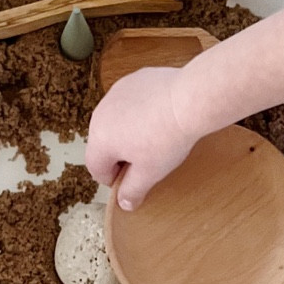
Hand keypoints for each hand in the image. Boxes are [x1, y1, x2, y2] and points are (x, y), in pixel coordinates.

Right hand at [86, 66, 201, 208]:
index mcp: (100, 139)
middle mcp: (101, 114)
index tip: (132, 180)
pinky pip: (129, 102)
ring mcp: (116, 93)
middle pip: (103, 142)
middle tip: (146, 160)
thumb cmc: (166, 139)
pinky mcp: (133, 80)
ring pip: (115, 120)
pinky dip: (139, 112)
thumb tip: (124, 203)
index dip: (113, 179)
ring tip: (154, 137)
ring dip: (128, 132)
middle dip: (120, 154)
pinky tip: (159, 117)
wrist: (188, 100)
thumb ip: (132, 190)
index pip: (95, 167)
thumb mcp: (150, 173)